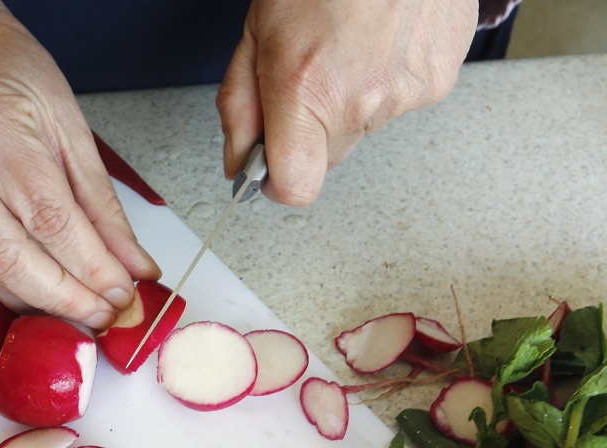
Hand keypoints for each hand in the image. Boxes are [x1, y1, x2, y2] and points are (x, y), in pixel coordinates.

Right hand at [0, 1, 159, 326]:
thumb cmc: (12, 75)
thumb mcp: (72, 128)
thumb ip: (102, 207)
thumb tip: (133, 268)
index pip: (49, 220)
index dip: (89, 269)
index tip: (120, 296)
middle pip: (5, 256)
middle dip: (61, 298)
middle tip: (100, 316)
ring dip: (35, 300)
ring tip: (77, 310)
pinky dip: (8, 284)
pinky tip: (39, 292)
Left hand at [216, 0, 477, 204]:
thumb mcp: (257, 31)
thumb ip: (240, 107)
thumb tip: (238, 161)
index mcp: (306, 89)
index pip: (295, 186)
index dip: (278, 184)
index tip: (270, 168)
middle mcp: (360, 99)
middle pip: (327, 158)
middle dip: (312, 130)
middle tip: (311, 74)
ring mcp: (406, 92)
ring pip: (363, 126)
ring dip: (351, 99)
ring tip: (350, 44)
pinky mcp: (438, 80)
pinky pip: (401, 101)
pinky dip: (387, 78)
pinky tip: (381, 38)